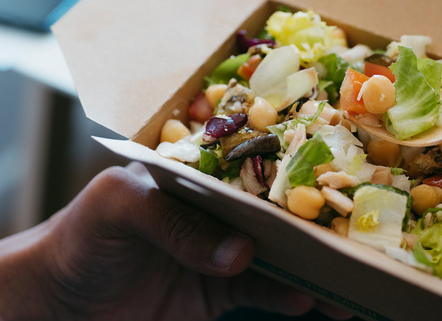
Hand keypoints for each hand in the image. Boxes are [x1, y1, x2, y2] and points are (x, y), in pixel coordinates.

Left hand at [0, 162, 350, 319]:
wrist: (58, 304)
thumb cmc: (81, 236)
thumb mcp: (118, 207)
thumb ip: (173, 221)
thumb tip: (240, 254)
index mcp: (203, 169)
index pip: (257, 157)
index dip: (298, 160)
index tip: (342, 168)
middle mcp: (224, 205)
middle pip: (282, 207)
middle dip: (322, 216)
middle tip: (363, 227)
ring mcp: (227, 248)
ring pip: (286, 252)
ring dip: (320, 262)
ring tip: (357, 273)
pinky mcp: (224, 291)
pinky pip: (269, 292)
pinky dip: (297, 296)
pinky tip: (320, 301)